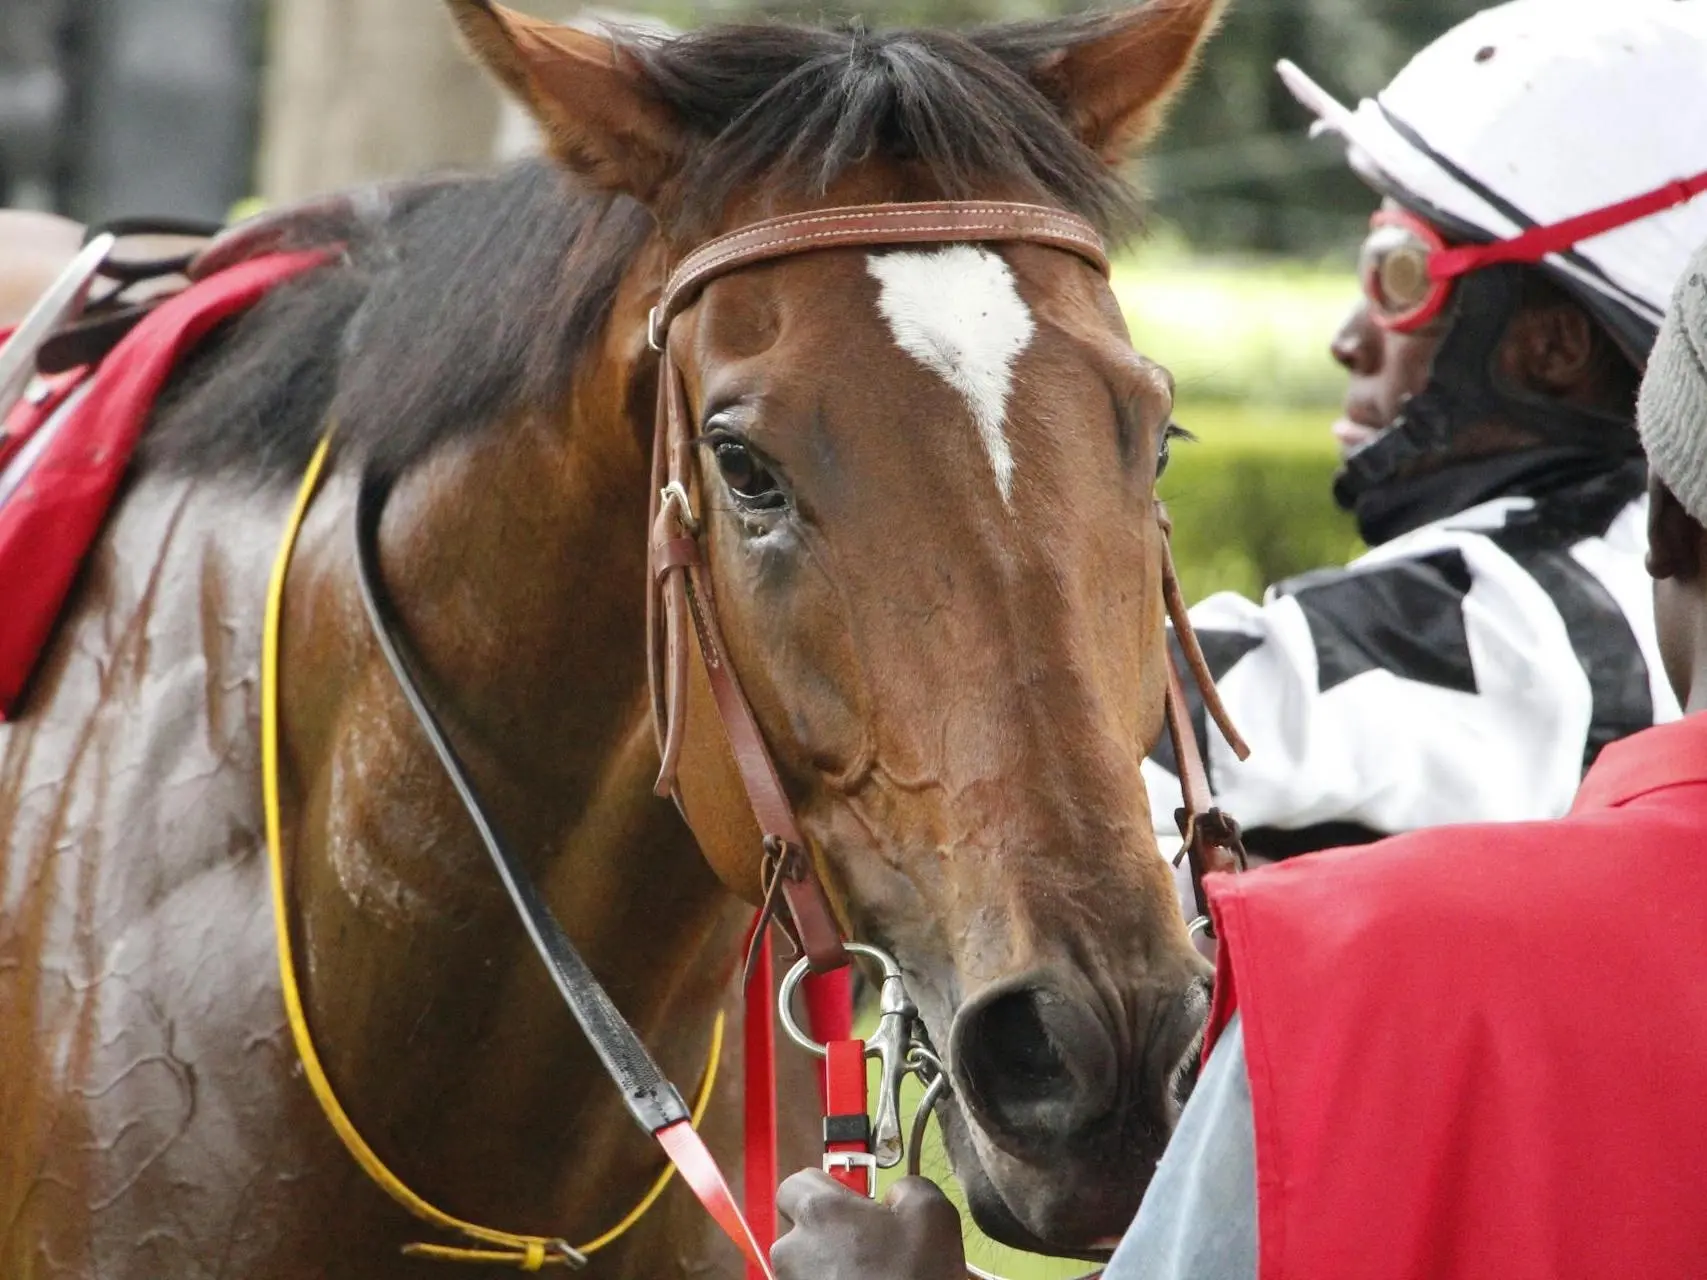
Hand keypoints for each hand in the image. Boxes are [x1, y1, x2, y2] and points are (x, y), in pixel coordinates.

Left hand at [772, 1170, 966, 1279]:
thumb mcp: (933, 1216)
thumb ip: (908, 1187)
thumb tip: (896, 1195)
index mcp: (818, 1212)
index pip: (795, 1184)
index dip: (826, 1190)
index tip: (853, 1206)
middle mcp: (792, 1249)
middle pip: (801, 1230)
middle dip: (830, 1236)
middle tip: (871, 1250)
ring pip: (805, 1267)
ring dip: (831, 1269)